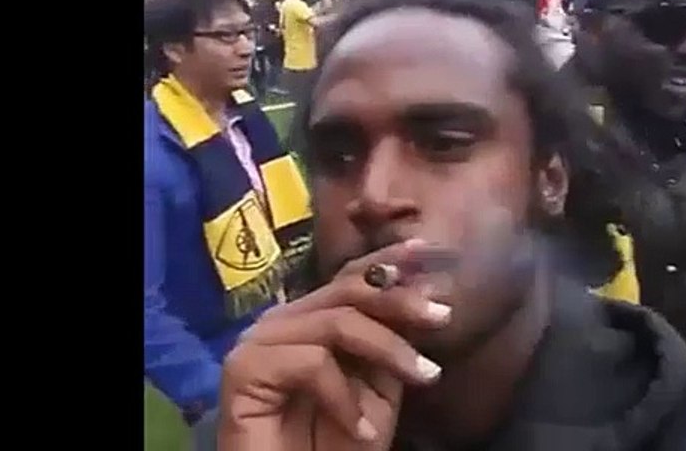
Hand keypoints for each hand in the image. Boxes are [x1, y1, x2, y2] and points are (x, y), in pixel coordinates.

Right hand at [217, 239, 452, 450]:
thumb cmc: (334, 443)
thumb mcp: (377, 387)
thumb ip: (391, 340)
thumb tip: (422, 290)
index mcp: (310, 318)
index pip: (351, 277)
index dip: (390, 261)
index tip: (430, 252)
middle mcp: (282, 321)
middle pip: (346, 290)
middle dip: (400, 299)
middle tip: (442, 316)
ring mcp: (259, 341)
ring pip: (336, 323)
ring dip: (389, 349)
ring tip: (425, 376)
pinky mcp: (243, 368)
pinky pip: (311, 362)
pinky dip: (344, 396)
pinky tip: (359, 429)